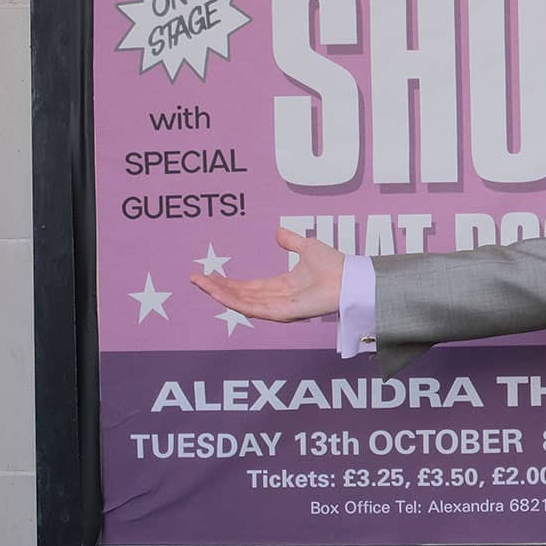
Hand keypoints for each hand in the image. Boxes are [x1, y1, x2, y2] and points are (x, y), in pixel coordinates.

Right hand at [191, 227, 345, 321]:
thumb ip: (291, 242)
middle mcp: (277, 299)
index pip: (248, 286)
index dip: (228, 282)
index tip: (208, 275)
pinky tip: (218, 294)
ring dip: (220, 294)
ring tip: (201, 284)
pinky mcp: (282, 314)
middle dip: (217, 288)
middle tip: (196, 279)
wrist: (349, 276)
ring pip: (242, 303)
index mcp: (282, 286)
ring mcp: (278, 308)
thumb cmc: (335, 265)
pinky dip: (234, 302)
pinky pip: (253, 309)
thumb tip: (278, 232)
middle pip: (240, 295)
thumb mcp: (307, 247)